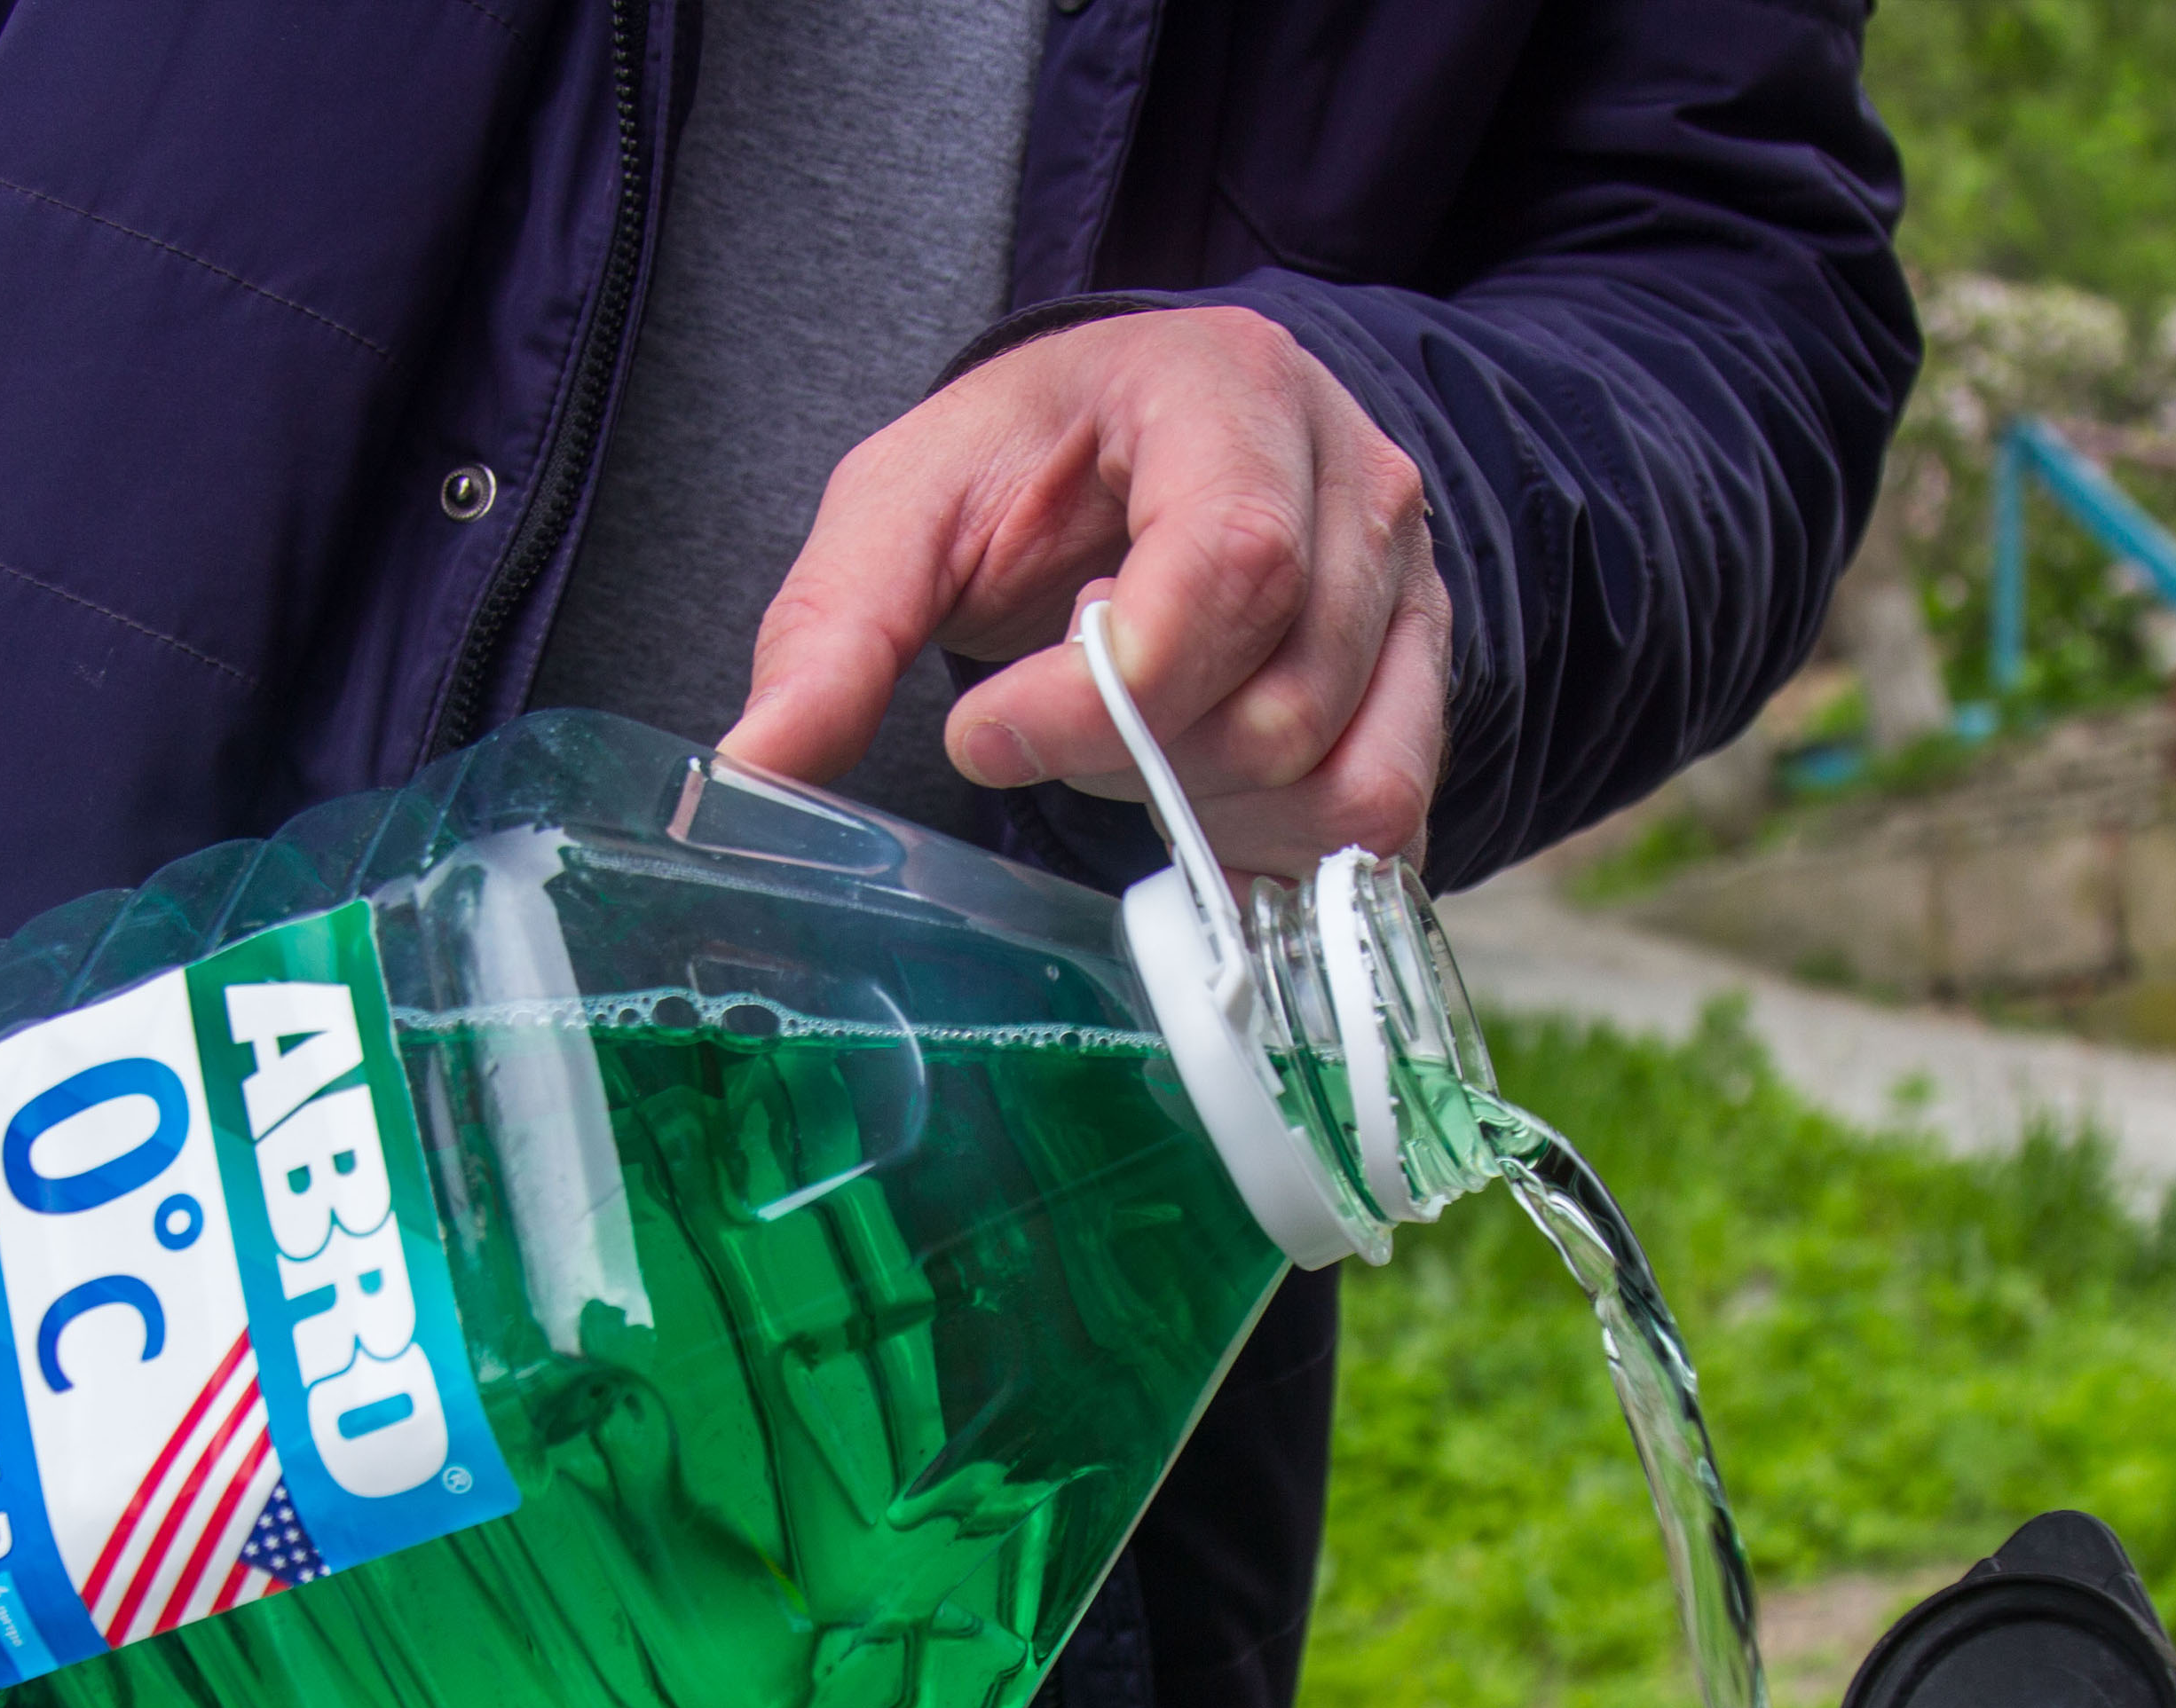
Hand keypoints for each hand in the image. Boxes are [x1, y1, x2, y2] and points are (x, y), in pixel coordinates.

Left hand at [721, 305, 1448, 876]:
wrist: (1148, 448)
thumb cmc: (1029, 471)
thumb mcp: (906, 505)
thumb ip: (831, 628)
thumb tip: (748, 770)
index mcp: (1230, 393)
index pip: (1228, 566)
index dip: (1099, 697)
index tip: (981, 732)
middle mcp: (1357, 481)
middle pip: (1277, 699)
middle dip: (1132, 757)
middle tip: (1054, 717)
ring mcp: (1413, 588)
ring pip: (1334, 773)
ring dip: (1200, 803)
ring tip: (1132, 738)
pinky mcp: (1427, 684)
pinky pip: (1385, 815)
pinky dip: (1275, 846)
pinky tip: (1201, 799)